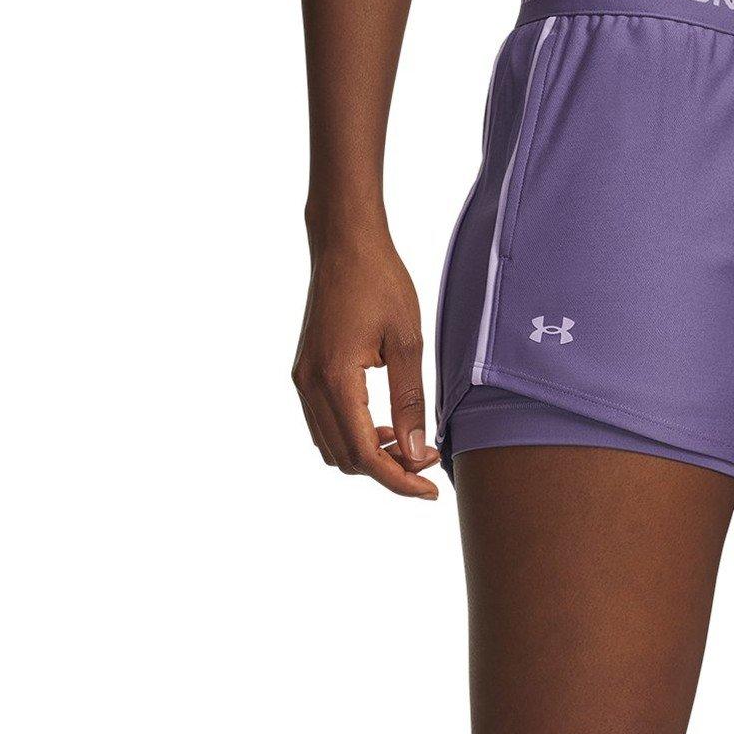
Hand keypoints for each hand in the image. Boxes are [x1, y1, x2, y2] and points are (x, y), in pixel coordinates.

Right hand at [292, 229, 441, 498]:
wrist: (345, 243)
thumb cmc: (380, 282)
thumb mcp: (408, 343)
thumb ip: (410, 403)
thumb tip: (416, 453)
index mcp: (335, 380)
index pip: (366, 455)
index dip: (399, 480)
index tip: (430, 490)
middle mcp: (311, 386)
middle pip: (347, 460)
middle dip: (388, 471)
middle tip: (426, 458)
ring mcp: (303, 381)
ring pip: (332, 449)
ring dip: (369, 457)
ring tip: (407, 442)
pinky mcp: (305, 374)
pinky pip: (324, 426)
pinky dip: (354, 438)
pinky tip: (384, 426)